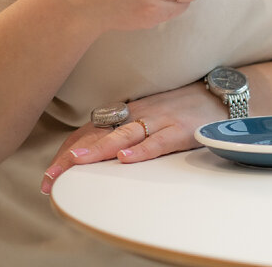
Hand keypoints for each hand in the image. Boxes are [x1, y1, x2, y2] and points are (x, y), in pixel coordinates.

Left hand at [41, 80, 225, 193]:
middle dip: (72, 157)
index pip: (90, 129)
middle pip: (99, 134)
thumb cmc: (185, 108)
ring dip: (97, 151)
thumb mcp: (150, 116)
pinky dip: (141, 150)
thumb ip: (126, 129)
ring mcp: (159, 120)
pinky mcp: (180, 129)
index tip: (50, 171)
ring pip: (122, 135)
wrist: (221, 95)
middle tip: (50, 178)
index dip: (67, 149)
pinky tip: (126, 159)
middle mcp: (139, 114)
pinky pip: (158, 141)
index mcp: (129, 111)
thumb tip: (99, 150)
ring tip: (76, 163)